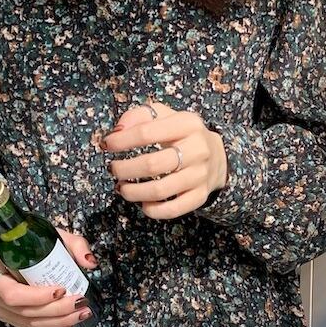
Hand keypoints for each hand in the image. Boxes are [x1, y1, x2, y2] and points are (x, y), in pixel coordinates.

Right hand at [0, 227, 98, 326]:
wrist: (22, 248)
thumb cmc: (35, 242)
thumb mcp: (54, 236)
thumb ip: (75, 245)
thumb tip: (90, 263)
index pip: (11, 292)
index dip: (37, 296)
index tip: (62, 290)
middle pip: (22, 310)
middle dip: (55, 310)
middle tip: (80, 303)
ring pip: (27, 321)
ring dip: (57, 321)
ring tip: (82, 314)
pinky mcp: (7, 314)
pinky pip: (28, 326)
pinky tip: (68, 325)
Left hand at [100, 100, 228, 219]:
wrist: (218, 156)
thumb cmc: (182, 135)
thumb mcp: (165, 116)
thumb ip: (139, 116)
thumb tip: (117, 131)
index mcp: (187, 124)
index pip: (146, 132)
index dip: (121, 141)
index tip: (107, 145)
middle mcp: (198, 149)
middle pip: (152, 164)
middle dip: (124, 169)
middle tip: (113, 169)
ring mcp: (200, 175)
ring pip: (160, 190)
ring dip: (133, 192)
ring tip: (122, 188)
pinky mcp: (200, 195)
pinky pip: (174, 209)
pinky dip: (153, 210)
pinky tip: (143, 204)